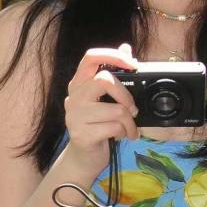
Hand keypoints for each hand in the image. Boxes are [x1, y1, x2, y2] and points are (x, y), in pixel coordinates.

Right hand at [61, 43, 138, 182]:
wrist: (83, 159)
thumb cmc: (97, 127)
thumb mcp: (105, 99)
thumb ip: (113, 75)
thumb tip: (125, 48)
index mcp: (79, 84)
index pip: (91, 57)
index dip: (113, 56)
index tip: (132, 63)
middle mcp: (74, 97)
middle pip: (104, 80)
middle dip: (126, 95)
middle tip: (132, 108)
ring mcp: (75, 116)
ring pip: (116, 109)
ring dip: (130, 122)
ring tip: (128, 129)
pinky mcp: (81, 134)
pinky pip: (115, 127)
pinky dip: (126, 133)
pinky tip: (121, 137)